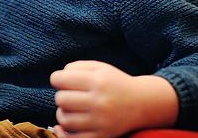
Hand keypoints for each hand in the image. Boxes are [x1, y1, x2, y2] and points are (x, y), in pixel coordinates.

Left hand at [50, 61, 177, 137]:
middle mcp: (99, 101)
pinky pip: (73, 137)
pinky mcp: (101, 136)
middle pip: (61, 99)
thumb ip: (76, 67)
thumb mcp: (99, 67)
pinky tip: (68, 123)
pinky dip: (66, 131)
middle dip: (61, 95)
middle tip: (69, 94)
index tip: (61, 81)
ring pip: (64, 119)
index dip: (57, 79)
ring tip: (70, 108)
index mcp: (97, 81)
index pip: (61, 80)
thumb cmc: (114, 82)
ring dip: (62, 112)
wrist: (140, 103)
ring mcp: (100, 121)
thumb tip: (56, 78)